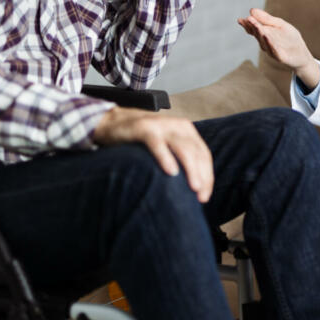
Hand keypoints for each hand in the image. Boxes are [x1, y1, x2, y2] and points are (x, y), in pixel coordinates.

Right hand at [92, 107, 212, 202]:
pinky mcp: (144, 128)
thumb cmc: (141, 140)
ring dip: (191, 169)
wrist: (111, 122)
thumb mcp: (165, 146)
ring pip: (183, 148)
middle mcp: (177, 126)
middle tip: (201, 197)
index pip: (204, 155)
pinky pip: (157, 144)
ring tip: (194, 187)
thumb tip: (194, 189)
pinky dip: (166, 157)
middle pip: (197, 152)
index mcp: (186, 130)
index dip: (208, 176)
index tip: (205, 196)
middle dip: (203, 175)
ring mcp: (161, 126)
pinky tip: (171, 171)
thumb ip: (179, 159)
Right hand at [237, 8, 319, 88]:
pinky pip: (274, 50)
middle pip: (258, 34)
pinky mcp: (280, 57)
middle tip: (248, 19)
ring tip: (256, 25)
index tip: (240, 19)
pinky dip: (270, 43)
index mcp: (265, 34)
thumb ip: (267, 19)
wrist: (302, 55)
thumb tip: (251, 10)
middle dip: (253, 27)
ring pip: (264, 42)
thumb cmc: (291, 39)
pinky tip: (266, 36)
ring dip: (260, 34)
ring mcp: (272, 50)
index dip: (247, 25)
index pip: (253, 29)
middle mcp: (265, 43)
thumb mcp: (280, 25)